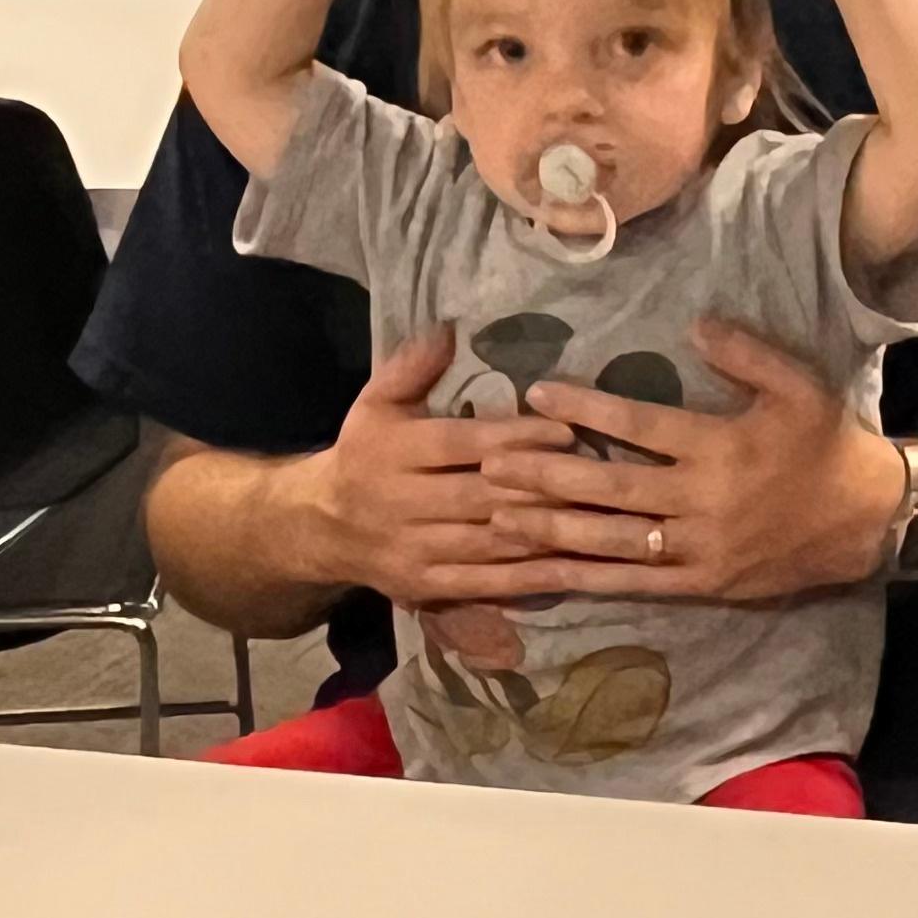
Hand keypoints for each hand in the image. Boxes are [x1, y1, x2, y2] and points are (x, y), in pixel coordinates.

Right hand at [292, 325, 582, 601]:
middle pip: (480, 496)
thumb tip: (449, 329)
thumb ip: (412, 368)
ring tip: (598, 520)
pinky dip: (533, 578)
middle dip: (540, 487)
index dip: (513, 438)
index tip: (565, 430)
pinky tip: (576, 567)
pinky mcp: (427, 587)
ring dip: (546, 534)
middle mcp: (400, 504)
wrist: (319, 527)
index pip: (459, 444)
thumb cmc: (364, 453)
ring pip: (490, 543)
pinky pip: (487, 584)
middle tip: (597, 476)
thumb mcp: (376, 403)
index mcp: (391, 453)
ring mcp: (414, 551)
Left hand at [459, 315, 902, 602]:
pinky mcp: (702, 585)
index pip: (640, 424)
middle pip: (610, 487)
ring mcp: (700, 548)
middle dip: (545, 474)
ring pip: (611, 540)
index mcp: (721, 446)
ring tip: (498, 515)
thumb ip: (745, 353)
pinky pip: (636, 581)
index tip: (536, 394)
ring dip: (552, 527)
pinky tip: (547, 569)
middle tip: (490, 462)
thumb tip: (694, 323)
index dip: (586, 408)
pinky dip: (588, 576)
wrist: (867, 520)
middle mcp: (703, 500)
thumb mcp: (799, 386)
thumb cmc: (828, 444)